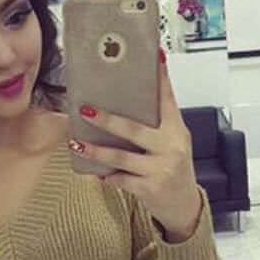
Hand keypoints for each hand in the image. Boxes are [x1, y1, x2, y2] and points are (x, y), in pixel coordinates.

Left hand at [68, 49, 201, 236]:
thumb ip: (154, 125)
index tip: (155, 56)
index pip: (168, 99)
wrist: (183, 204)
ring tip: (76, 144)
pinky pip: (122, 180)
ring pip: (122, 157)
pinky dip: (108, 176)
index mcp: (176, 129)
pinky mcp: (150, 188)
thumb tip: (121, 103)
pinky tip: (97, 172)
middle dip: (107, 120)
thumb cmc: (171, 166)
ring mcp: (161, 168)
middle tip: (85, 109)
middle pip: (135, 129)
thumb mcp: (171, 142)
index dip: (161, 78)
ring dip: (96, 151)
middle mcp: (171, 146)